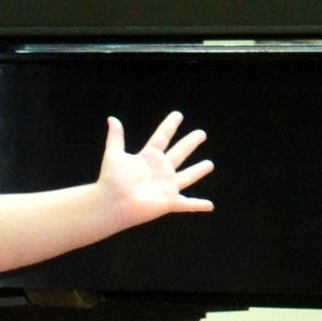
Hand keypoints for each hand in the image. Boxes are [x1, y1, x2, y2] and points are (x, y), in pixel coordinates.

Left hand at [96, 112, 214, 228]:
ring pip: (187, 176)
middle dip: (190, 143)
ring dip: (198, 171)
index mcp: (149, 158)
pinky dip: (198, 206)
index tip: (178, 115)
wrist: (113, 203)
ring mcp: (166, 186)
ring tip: (210, 164)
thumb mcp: (114, 155)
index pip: (162, 137)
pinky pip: (187, 204)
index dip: (170, 125)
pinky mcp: (169, 202)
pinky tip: (210, 206)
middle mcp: (160, 170)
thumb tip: (112, 118)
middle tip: (202, 133)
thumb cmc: (112, 180)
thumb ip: (115, 137)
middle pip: (179, 152)